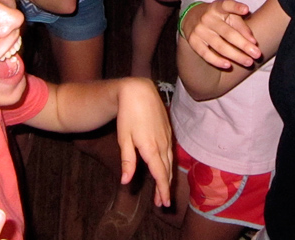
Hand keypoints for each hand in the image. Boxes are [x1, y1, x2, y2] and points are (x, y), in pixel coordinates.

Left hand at [116, 78, 172, 206]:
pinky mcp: (167, 129)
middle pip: (168, 170)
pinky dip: (169, 163)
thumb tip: (126, 182)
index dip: (163, 190)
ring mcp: (167, 136)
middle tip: (163, 203)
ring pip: (171, 161)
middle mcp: (162, 144)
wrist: (138, 91)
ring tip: (164, 188)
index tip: (164, 203)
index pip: (160, 175)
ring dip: (168, 176)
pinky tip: (165, 166)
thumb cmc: (128, 114)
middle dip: (166, 187)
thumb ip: (127, 161)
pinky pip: (171, 151)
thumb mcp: (124, 139)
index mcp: (151, 148)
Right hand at [183, 0, 260, 68]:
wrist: (191, 18)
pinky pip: (205, 54)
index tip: (247, 10)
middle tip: (257, 54)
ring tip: (248, 62)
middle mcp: (207, 17)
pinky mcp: (193, 41)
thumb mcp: (228, 15)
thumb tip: (252, 41)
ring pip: (219, 46)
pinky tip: (228, 65)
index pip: (227, 5)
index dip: (236, 7)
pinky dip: (217, 61)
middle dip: (243, 44)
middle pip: (228, 33)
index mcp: (217, 7)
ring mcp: (199, 30)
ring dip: (235, 56)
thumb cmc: (217, 17)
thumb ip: (241, 25)